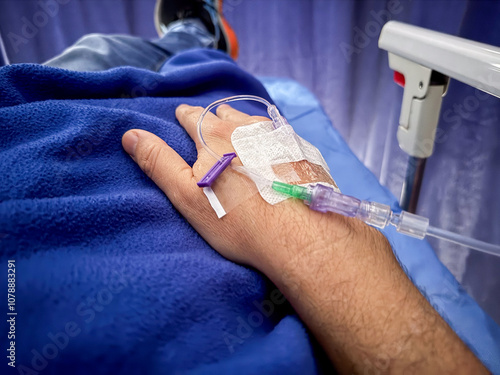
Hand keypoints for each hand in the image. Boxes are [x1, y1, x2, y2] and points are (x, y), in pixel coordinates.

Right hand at [121, 104, 360, 275]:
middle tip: (209, 133)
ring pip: (252, 122)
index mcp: (215, 135)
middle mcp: (247, 127)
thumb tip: (130, 135)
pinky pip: (278, 136)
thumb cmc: (238, 222)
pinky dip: (268, 141)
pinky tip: (270, 157)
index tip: (182, 119)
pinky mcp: (301, 150)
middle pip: (223, 115)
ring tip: (238, 141)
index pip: (191, 115)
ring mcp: (278, 136)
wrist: (300, 238)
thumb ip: (158, 162)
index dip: (184, 118)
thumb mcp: (187, 195)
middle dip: (213, 121)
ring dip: (241, 127)